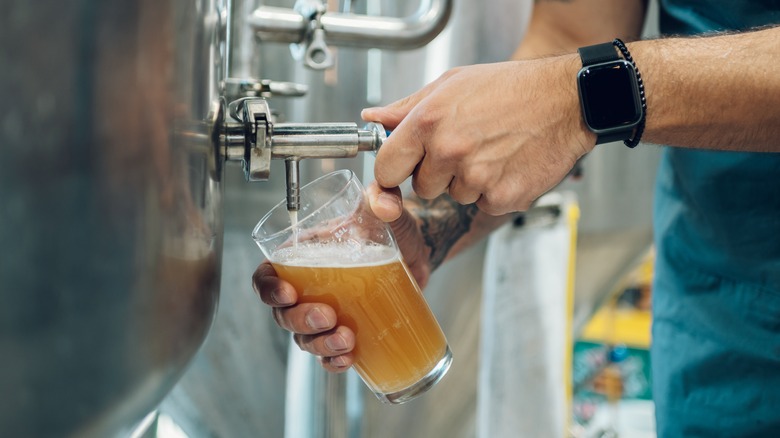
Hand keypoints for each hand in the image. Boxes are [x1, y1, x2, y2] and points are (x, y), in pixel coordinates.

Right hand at [252, 183, 431, 371]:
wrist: (419, 251)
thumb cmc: (391, 227)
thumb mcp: (384, 209)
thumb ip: (382, 196)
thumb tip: (385, 203)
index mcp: (303, 256)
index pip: (267, 275)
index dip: (268, 288)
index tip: (288, 293)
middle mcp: (307, 287)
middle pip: (283, 313)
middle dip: (299, 320)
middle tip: (327, 316)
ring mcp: (325, 312)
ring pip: (304, 338)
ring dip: (319, 344)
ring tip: (346, 339)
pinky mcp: (345, 330)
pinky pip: (328, 355)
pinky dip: (334, 362)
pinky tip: (349, 358)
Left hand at [362, 55, 594, 214]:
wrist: (566, 100)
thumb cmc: (510, 88)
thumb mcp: (452, 84)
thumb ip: (407, 107)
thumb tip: (374, 119)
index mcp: (428, 122)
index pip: (386, 169)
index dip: (394, 171)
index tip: (404, 168)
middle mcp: (449, 151)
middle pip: (421, 188)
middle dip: (437, 174)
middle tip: (465, 147)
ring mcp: (476, 177)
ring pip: (454, 197)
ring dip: (468, 182)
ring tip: (492, 151)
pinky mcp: (502, 198)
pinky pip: (483, 205)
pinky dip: (494, 191)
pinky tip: (509, 164)